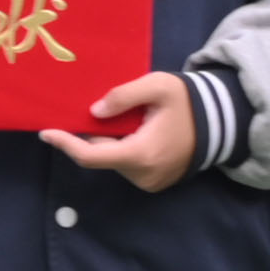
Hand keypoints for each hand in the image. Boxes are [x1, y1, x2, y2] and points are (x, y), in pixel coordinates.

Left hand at [45, 71, 200, 191]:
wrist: (223, 122)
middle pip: (102, 156)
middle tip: (100, 112)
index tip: (46, 132)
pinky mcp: (154, 184)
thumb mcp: (157, 86)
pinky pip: (128, 166)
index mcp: (141, 154)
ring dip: (112, 142)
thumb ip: (123, 96)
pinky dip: (125, 149)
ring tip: (129, 119)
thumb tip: (93, 113)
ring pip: (115, 161)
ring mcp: (150, 183)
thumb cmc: (189, 102)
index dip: (65, 144)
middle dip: (94, 136)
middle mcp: (142, 175)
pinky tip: (138, 132)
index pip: (91, 156)